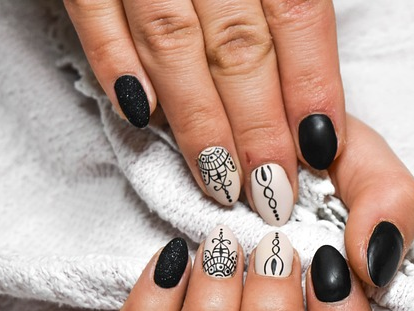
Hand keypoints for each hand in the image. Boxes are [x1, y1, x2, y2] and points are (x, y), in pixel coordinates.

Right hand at [64, 0, 345, 224]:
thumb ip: (285, 0)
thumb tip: (310, 87)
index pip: (298, 14)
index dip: (310, 85)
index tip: (319, 148)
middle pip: (239, 42)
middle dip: (258, 125)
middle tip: (272, 188)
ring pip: (173, 41)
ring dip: (198, 120)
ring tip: (220, 178)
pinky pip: (93, 12)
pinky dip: (116, 65)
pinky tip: (141, 116)